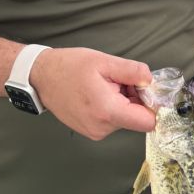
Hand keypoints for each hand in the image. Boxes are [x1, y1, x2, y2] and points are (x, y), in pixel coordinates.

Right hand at [29, 48, 154, 139]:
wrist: (41, 77)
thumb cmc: (69, 67)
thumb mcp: (104, 61)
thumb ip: (132, 72)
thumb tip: (151, 80)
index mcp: (108, 111)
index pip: (148, 122)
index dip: (152, 104)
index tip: (144, 88)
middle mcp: (102, 128)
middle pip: (137, 118)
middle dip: (135, 98)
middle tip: (119, 80)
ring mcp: (95, 132)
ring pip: (125, 119)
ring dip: (123, 102)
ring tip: (105, 85)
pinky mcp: (91, 131)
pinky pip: (112, 121)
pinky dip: (113, 107)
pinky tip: (99, 93)